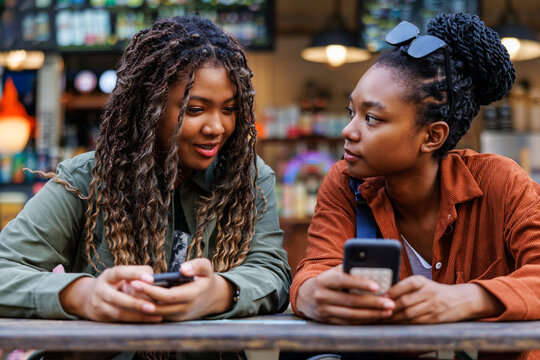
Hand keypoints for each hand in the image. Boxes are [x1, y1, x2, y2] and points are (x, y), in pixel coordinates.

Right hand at [59, 265, 162, 322]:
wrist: (88, 297)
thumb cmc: (114, 283)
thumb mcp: (122, 275)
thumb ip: (138, 273)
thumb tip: (157, 278)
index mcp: (108, 275)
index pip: (120, 272)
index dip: (135, 274)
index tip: (151, 279)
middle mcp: (101, 289)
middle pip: (116, 297)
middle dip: (135, 302)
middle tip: (153, 306)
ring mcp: (99, 304)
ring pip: (117, 312)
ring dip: (136, 315)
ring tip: (154, 314)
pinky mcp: (102, 316)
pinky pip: (119, 320)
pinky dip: (134, 319)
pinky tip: (149, 319)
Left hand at [128, 258, 233, 320]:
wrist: (212, 297)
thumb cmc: (206, 278)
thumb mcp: (206, 268)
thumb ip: (196, 266)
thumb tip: (182, 268)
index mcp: (192, 295)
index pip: (167, 296)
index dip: (151, 290)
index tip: (136, 281)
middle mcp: (184, 309)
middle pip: (157, 306)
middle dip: (140, 297)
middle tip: (125, 286)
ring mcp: (178, 316)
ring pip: (155, 313)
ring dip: (140, 303)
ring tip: (126, 290)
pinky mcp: (173, 319)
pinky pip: (156, 315)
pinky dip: (145, 307)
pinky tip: (134, 296)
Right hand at [296, 265, 395, 324]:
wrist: (305, 296)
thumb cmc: (327, 281)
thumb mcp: (333, 272)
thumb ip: (349, 269)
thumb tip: (372, 266)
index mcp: (324, 280)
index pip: (343, 281)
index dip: (360, 283)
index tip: (377, 286)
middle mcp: (321, 295)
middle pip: (350, 300)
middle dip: (373, 302)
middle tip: (390, 302)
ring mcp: (323, 310)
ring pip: (351, 314)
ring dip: (371, 314)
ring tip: (387, 311)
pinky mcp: (327, 321)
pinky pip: (348, 323)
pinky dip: (364, 320)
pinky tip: (375, 317)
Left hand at [386, 276, 504, 323]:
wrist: (461, 300)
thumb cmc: (436, 291)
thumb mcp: (423, 283)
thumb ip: (405, 287)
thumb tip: (384, 294)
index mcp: (422, 281)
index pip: (404, 284)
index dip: (390, 292)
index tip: (379, 297)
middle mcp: (428, 292)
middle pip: (404, 302)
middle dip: (389, 308)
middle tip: (377, 311)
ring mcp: (433, 306)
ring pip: (408, 314)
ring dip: (394, 318)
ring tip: (383, 319)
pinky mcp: (435, 319)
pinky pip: (416, 322)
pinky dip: (403, 324)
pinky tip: (395, 324)